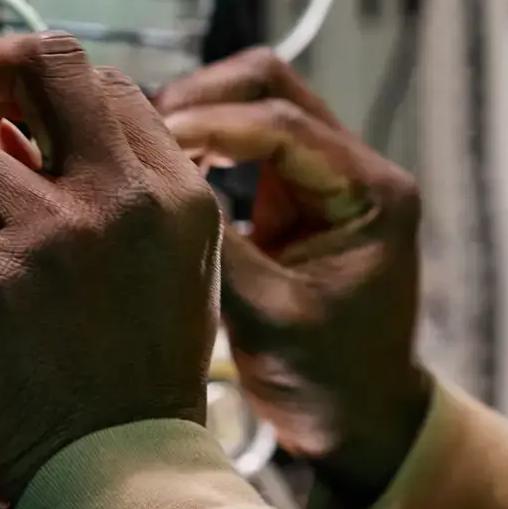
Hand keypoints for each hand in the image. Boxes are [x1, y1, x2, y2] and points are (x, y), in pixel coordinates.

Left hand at [0, 35, 223, 507]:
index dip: (50, 104)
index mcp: (174, 195)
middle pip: (41, 63)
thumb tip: (21, 137)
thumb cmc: (135, 386)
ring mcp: (54, 235)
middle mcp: (120, 199)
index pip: (106, 86)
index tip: (24, 137)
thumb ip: (119, 197)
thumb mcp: (172, 272)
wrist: (122, 473)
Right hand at [154, 48, 429, 508]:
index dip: (208, 124)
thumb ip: (211, 245)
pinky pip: (244, 142)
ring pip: (253, 104)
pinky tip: (157, 174)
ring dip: (196, 119)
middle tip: (135, 138)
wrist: (360, 422)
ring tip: (137, 154)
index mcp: (371, 192)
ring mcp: (326, 176)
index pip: (282, 122)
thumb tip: (145, 187)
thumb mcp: (264, 315)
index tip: (146, 143)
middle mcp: (356, 169)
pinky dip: (200, 147)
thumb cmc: (327, 383)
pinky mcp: (296, 194)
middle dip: (200, 102)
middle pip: (270, 87)